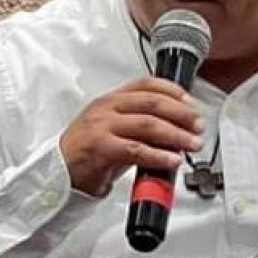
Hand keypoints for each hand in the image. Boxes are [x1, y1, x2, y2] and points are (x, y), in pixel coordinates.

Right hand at [59, 77, 204, 196]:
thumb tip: (176, 130)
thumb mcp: (115, 130)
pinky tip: (172, 160)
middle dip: (182, 114)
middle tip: (198, 126)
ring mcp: (102, 126)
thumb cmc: (88, 153)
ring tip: (192, 144)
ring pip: (148, 124)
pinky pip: (136, 150)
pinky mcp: (100, 148)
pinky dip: (159, 155)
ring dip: (176, 134)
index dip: (173, 91)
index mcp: (111, 100)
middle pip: (153, 103)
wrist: (58, 173)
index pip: (147, 84)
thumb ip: (141, 126)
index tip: (191, 103)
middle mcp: (107, 108)